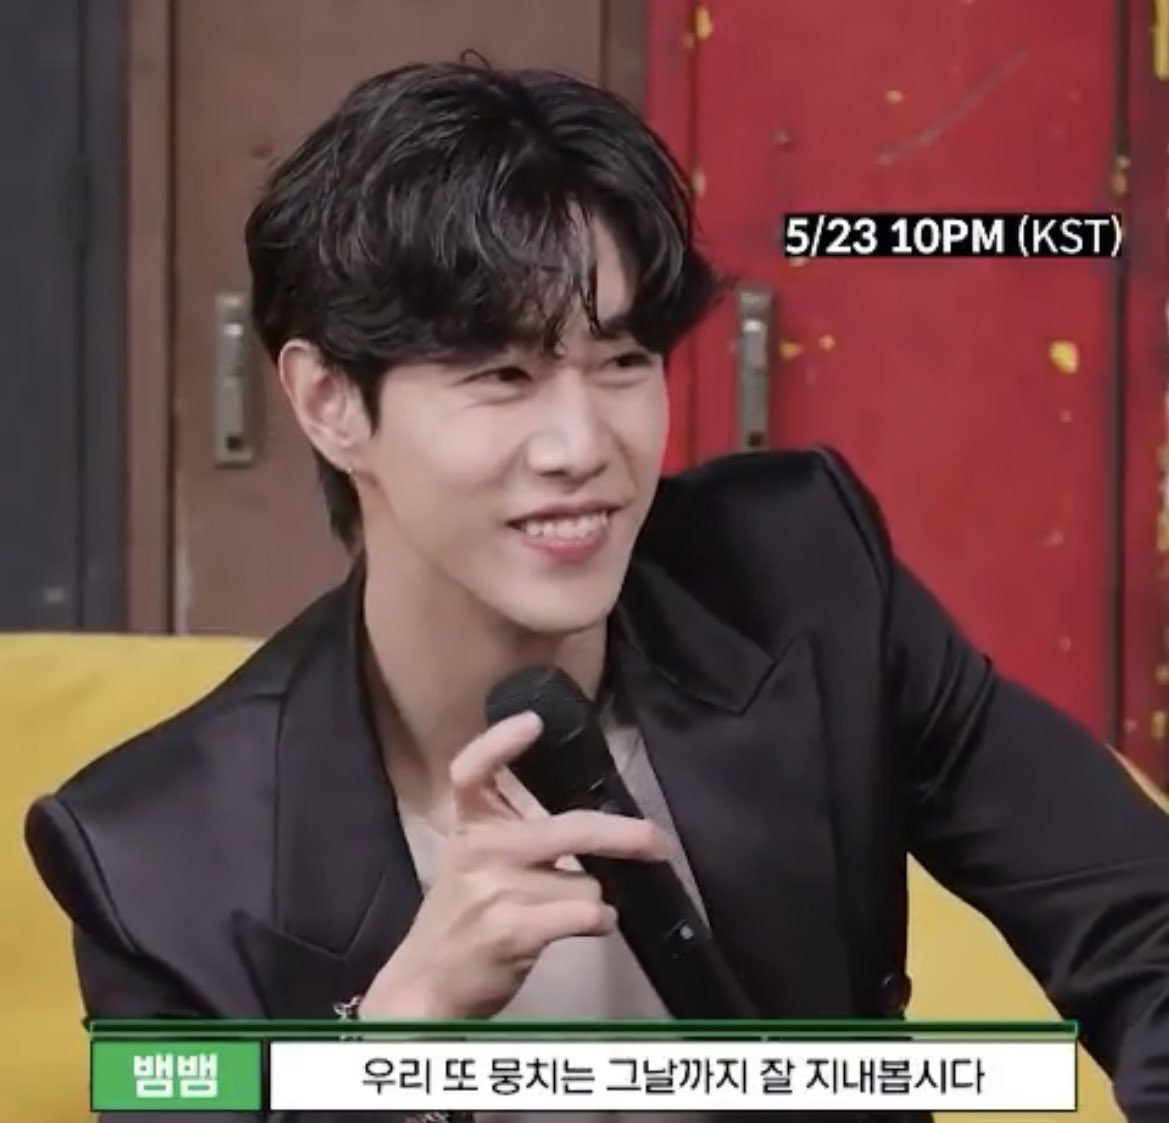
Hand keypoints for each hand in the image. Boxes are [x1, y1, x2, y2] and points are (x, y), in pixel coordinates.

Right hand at [359, 711, 667, 1018]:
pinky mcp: (515, 931)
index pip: (471, 771)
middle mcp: (482, 850)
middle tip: (658, 841)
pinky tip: (589, 925)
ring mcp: (499, 890)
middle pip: (571, 828)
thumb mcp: (473, 860)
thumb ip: (513, 830)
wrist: (427, 985)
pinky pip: (587, 912)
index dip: (499, 743)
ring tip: (569, 909)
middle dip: (625, 835)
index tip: (533, 722)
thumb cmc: (462, 916)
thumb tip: (593, 815)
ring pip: (588, 880)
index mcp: (470, 827)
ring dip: (595, 896)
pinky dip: (600, 920)